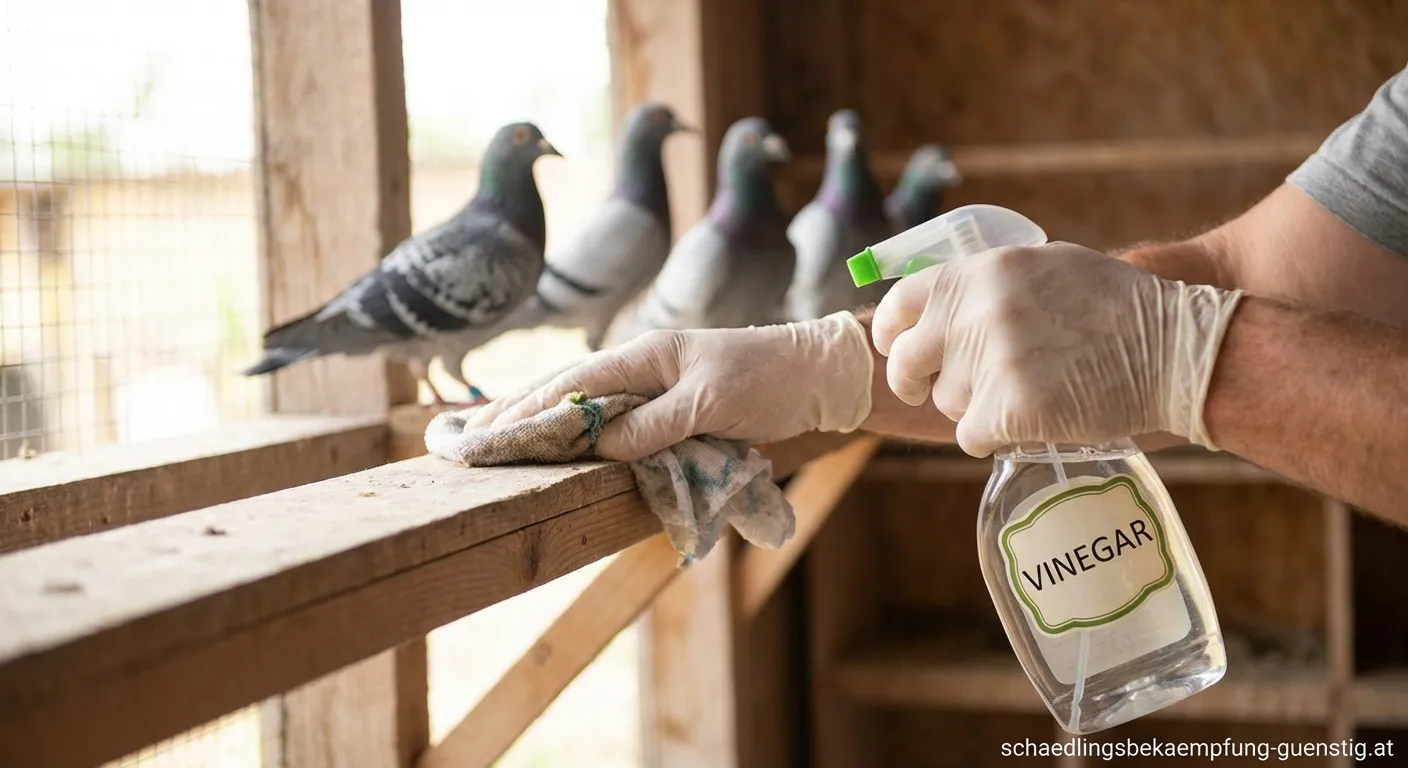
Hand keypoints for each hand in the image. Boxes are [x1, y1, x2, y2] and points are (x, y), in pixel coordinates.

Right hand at [466, 312, 873, 460]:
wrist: (816, 373)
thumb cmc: (767, 379)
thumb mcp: (710, 402)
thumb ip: (654, 424)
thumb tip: (596, 445)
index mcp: (645, 355)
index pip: (572, 383)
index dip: (528, 409)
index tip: (487, 434)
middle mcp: (640, 367)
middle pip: (565, 389)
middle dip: (517, 413)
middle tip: (466, 441)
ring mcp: (651, 385)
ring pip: (582, 402)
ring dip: (538, 420)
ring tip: (493, 439)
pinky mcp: (666, 405)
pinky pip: (610, 418)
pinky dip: (576, 427)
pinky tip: (555, 439)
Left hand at [871, 243, 1243, 456]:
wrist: (1173, 348)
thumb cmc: (1115, 307)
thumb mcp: (1043, 268)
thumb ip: (985, 284)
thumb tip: (935, 306)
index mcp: (978, 272)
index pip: (899, 304)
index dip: (891, 333)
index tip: (895, 349)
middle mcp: (976, 313)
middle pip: (908, 363)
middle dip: (915, 382)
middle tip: (931, 391)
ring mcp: (990, 362)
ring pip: (947, 403)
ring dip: (976, 406)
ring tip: (1027, 391)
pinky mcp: (1009, 410)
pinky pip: (972, 437)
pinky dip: (996, 437)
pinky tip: (1033, 420)